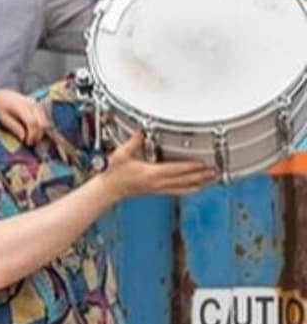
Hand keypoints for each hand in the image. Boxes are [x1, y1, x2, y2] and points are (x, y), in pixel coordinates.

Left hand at [0, 88, 50, 145]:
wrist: (1, 94)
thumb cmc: (0, 107)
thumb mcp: (3, 118)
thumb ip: (14, 127)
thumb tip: (24, 138)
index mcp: (21, 107)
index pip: (32, 123)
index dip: (32, 135)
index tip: (27, 143)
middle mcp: (32, 104)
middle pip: (42, 123)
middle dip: (38, 135)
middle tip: (31, 143)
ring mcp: (36, 103)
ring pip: (46, 121)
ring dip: (41, 132)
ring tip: (33, 139)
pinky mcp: (38, 105)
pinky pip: (45, 117)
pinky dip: (42, 127)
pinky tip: (36, 133)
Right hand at [99, 130, 216, 200]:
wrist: (108, 189)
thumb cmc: (112, 174)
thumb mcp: (121, 154)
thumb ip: (133, 142)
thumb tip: (142, 132)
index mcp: (150, 173)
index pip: (176, 170)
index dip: (191, 166)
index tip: (204, 163)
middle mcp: (157, 182)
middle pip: (184, 180)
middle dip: (202, 175)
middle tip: (216, 170)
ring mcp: (158, 188)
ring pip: (184, 187)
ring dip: (200, 183)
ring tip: (212, 179)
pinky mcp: (157, 191)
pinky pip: (177, 190)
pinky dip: (190, 188)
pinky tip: (197, 187)